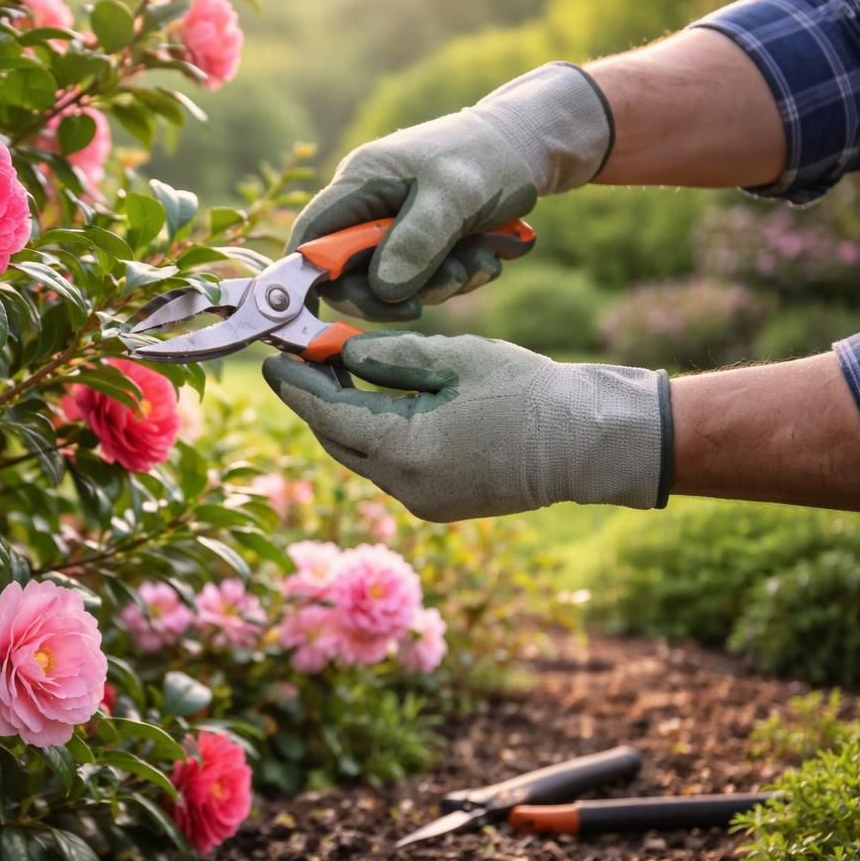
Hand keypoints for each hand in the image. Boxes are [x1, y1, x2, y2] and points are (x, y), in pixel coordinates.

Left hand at [262, 332, 670, 520]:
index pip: (328, 415)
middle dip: (315, 401)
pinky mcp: (438, 505)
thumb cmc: (527, 392)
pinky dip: (373, 436)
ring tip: (336, 373)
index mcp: (406, 449)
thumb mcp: (455, 359)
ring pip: (360, 457)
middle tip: (302, 359)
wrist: (586, 443)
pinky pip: (388, 468)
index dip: (296, 386)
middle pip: (337, 440)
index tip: (273, 359)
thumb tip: (341, 355)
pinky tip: (375, 403)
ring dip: (344, 419)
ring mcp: (422, 502)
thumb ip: (390, 358)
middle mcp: (406, 487)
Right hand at [289, 63, 611, 319]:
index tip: (358, 306)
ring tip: (479, 259)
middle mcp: (368, 208)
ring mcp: (394, 227)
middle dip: (398, 291)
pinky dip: (457, 277)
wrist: (533, 146)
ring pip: (394, 284)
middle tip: (446, 283)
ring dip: (439, 284)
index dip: (315, 280)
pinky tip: (487, 255)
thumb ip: (418, 241)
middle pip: (351, 275)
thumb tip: (383, 292)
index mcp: (358, 185)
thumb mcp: (456, 195)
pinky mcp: (422, 242)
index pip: (309, 241)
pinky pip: (425, 281)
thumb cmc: (491, 156)